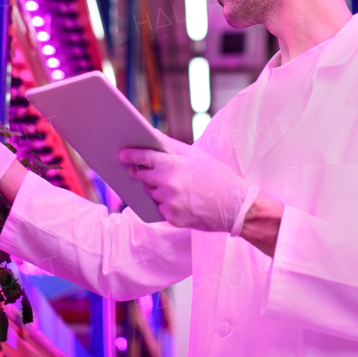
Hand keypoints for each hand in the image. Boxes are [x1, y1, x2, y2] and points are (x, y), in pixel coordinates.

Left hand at [120, 145, 256, 233]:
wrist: (236, 206)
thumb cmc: (217, 176)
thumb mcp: (197, 156)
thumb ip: (172, 147)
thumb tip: (152, 138)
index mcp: (174, 165)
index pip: (144, 157)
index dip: (131, 155)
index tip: (121, 154)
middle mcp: (169, 184)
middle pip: (143, 176)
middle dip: (142, 173)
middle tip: (140, 170)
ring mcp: (170, 203)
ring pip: (152, 193)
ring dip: (158, 189)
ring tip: (177, 187)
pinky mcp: (173, 219)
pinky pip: (161, 208)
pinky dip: (167, 204)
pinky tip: (183, 201)